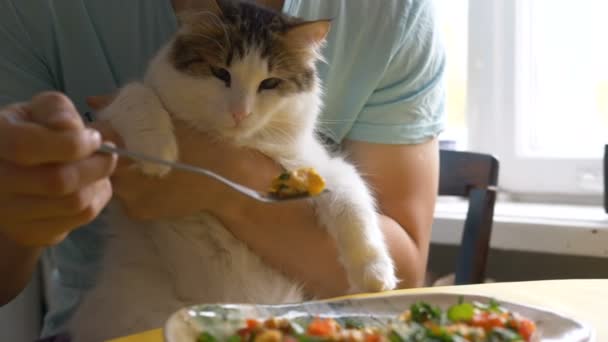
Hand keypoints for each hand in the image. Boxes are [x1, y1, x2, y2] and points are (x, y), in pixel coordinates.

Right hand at [0, 92, 116, 246]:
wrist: (17, 170)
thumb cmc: (34, 132)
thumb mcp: (41, 110)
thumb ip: (56, 110)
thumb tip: (69, 127)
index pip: (26, 146)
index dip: (70, 143)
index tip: (94, 138)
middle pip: (57, 181)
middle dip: (95, 166)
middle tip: (109, 155)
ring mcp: (7, 213)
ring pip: (73, 204)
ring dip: (98, 184)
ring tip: (99, 169)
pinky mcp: (28, 233)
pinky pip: (78, 220)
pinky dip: (96, 200)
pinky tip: (91, 186)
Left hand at [87, 94, 281, 219]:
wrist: (228, 176)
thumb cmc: (199, 137)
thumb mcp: (164, 112)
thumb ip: (124, 105)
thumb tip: (92, 100)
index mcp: (123, 144)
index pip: (92, 137)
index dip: (97, 131)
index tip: (110, 127)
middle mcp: (119, 175)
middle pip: (96, 162)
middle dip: (107, 152)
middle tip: (128, 144)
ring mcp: (127, 198)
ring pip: (110, 180)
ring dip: (119, 171)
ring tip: (142, 160)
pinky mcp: (138, 213)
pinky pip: (125, 198)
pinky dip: (132, 187)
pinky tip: (152, 179)